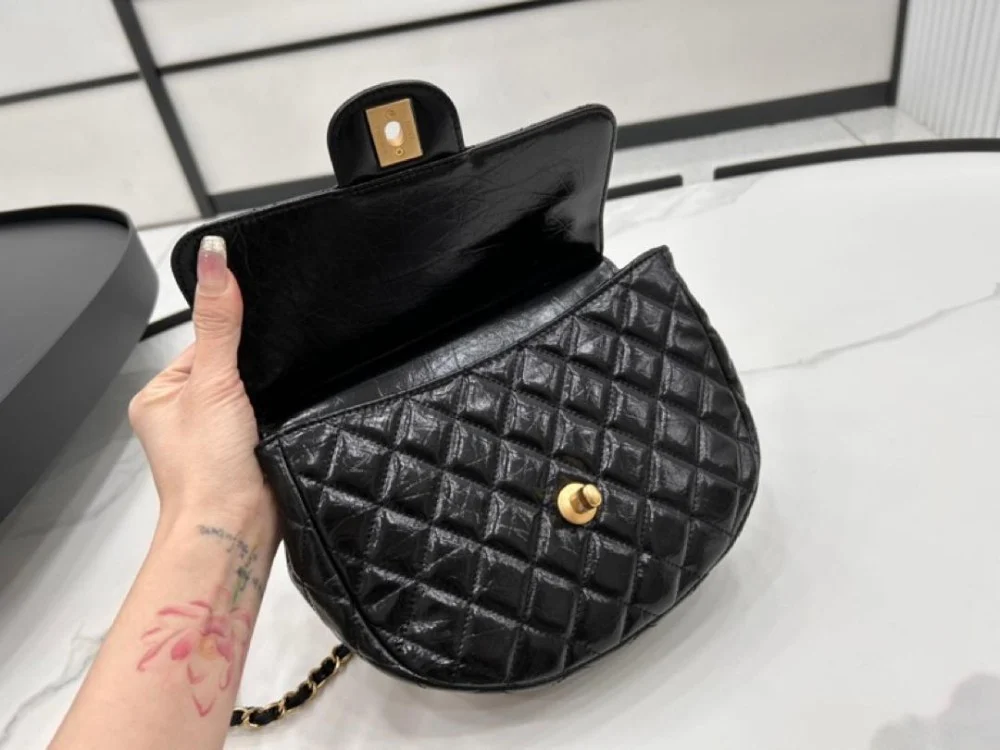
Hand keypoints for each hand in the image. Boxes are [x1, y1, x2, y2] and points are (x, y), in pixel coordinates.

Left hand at [129, 236, 274, 527]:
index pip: (202, 340)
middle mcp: (184, 414)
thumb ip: (220, 322)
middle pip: (229, 364)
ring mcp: (217, 434)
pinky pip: (269, 414)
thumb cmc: (206, 471)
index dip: (231, 333)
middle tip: (264, 380)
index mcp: (159, 394)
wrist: (234, 529)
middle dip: (254, 367)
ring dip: (269, 393)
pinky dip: (281, 412)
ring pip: (252, 391)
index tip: (253, 332)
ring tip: (272, 404)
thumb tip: (216, 260)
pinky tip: (285, 416)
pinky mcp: (249, 449)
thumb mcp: (212, 382)